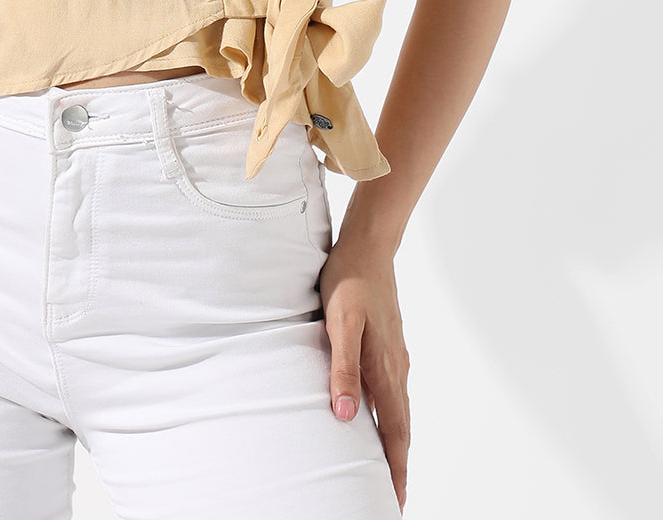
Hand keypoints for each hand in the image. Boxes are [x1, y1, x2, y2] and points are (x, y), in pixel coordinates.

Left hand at [319, 236, 410, 512]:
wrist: (367, 247)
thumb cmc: (349, 282)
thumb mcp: (340, 323)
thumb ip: (343, 368)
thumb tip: (344, 416)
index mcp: (385, 369)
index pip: (394, 431)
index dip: (395, 467)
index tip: (396, 499)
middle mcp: (395, 368)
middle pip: (401, 427)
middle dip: (398, 464)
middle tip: (394, 497)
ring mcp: (394, 357)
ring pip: (398, 410)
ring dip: (394, 442)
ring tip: (387, 468)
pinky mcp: (388, 345)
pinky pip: (392, 391)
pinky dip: (389, 415)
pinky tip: (378, 416)